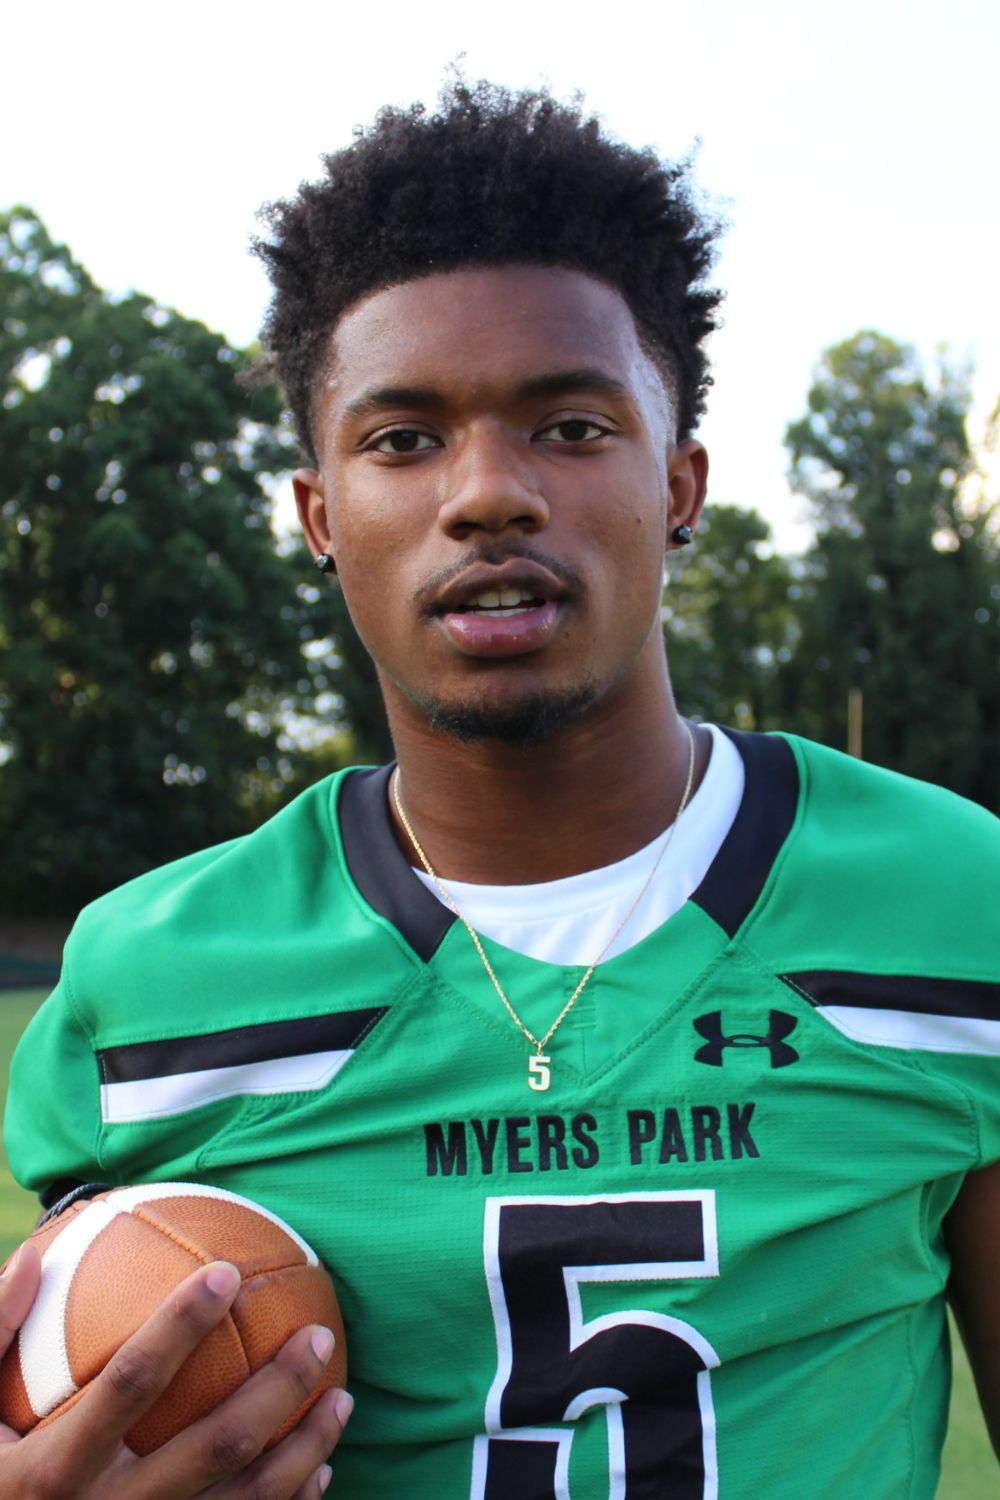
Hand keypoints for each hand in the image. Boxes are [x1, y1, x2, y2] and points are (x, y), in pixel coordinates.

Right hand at [0, 1242, 351, 1497]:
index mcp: (52, 1471)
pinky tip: (321, 1466)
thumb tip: (32, 1259)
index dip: (179, 1326)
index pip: (130, 1383)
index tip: (226, 1273)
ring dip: (303, 1448)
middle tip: (319, 1334)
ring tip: (342, 1395)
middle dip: (275, 1388)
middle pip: (211, 1447)